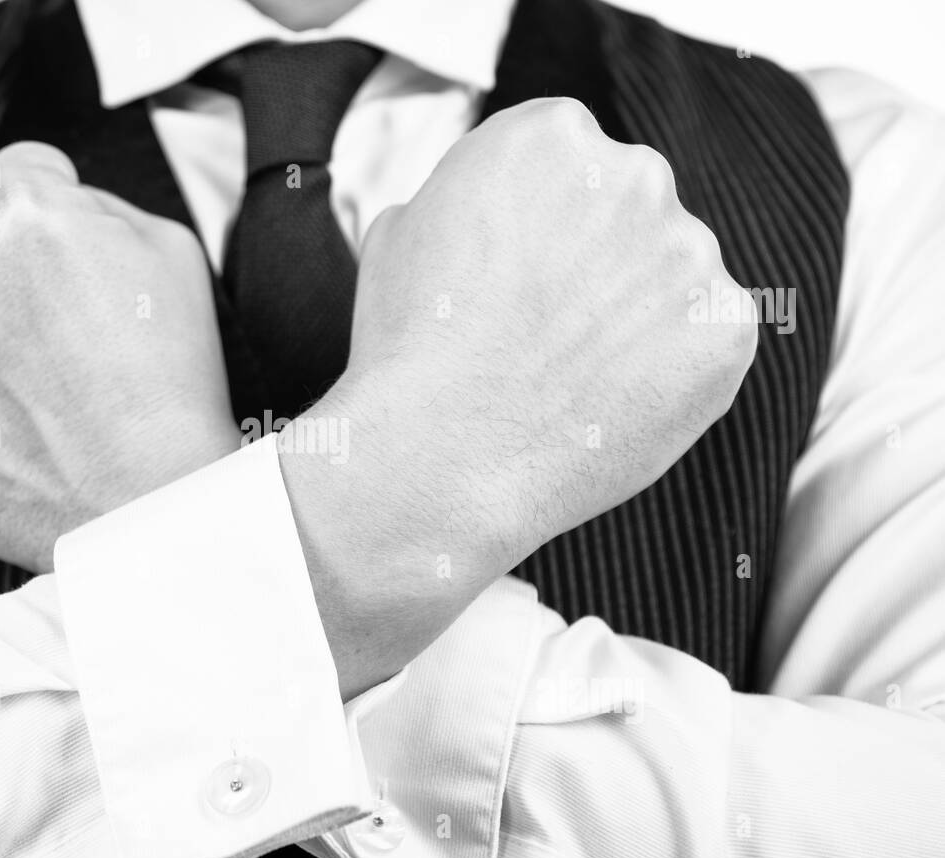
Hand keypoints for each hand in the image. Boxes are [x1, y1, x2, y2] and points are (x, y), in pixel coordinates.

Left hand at [0, 142, 236, 572]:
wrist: (142, 508)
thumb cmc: (170, 388)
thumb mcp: (172, 254)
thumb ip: (99, 201)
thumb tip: (54, 194)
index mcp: (28, 212)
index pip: (17, 169)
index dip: (53, 211)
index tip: (68, 258)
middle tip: (48, 324)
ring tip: (20, 371)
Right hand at [281, 98, 756, 696]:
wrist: (440, 456)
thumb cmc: (405, 350)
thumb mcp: (399, 234)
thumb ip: (462, 197)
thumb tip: (478, 212)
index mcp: (550, 133)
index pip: (573, 162)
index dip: (543, 228)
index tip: (518, 279)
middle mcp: (633, 172)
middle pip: (631, 210)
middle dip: (599, 261)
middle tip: (547, 335)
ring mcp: (689, 250)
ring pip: (673, 278)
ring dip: (637, 317)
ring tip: (571, 382)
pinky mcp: (727, 327)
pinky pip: (709, 342)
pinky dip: (673, 374)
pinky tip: (611, 406)